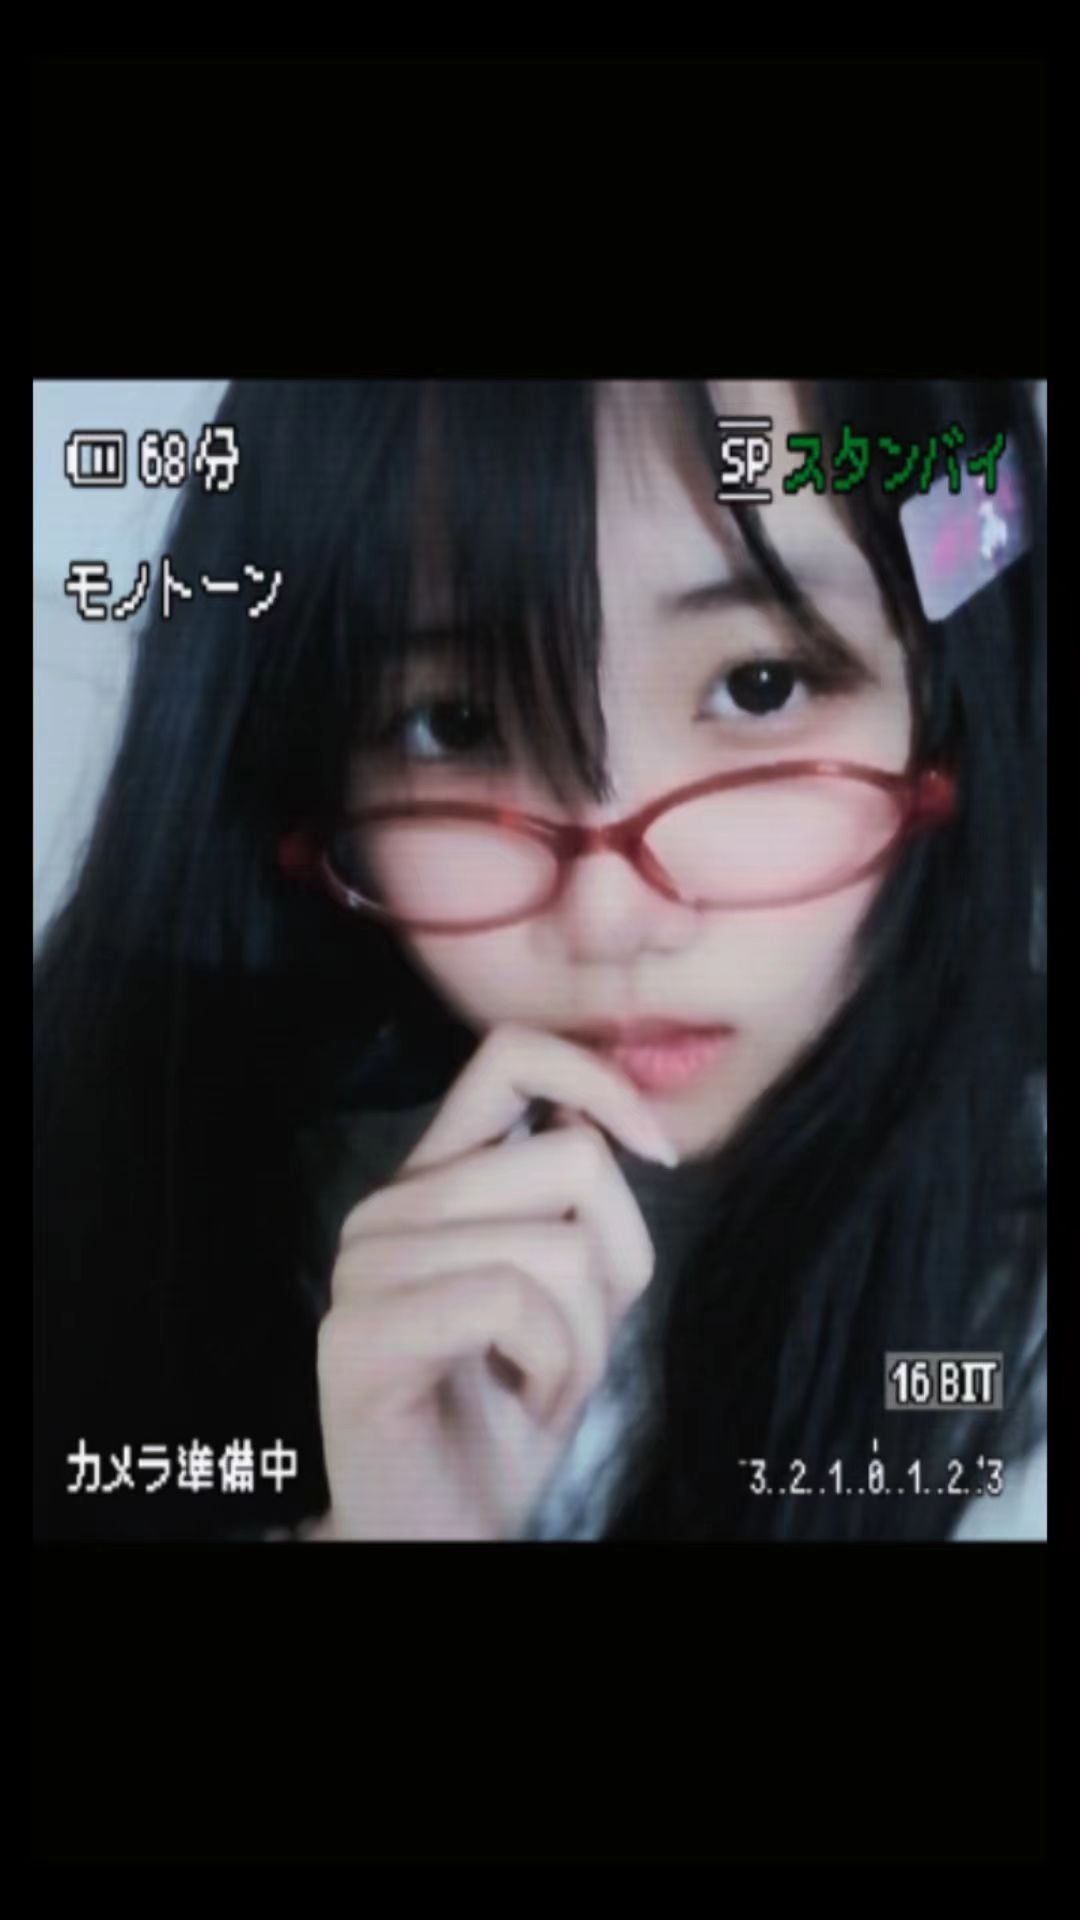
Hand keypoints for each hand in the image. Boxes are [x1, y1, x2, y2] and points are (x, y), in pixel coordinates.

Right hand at [313, 1022, 677, 1539]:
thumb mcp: (579, 1296)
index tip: (659, 1155)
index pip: (512, 1055)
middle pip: (572, 1161)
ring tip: (538, 1382)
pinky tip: (517, 1402)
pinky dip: (549, 1367)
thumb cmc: (509, 1408)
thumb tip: (616, 1124)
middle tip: (566, 1347)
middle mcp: (388, 1206)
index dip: (601, 1084)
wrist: (440, 1526)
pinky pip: (507, 1302)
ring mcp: (362, 1268)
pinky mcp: (357, 1336)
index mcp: (435, 1178)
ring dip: (583, 1341)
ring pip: (555, 1244)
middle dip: (613, 1272)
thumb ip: (589, 1207)